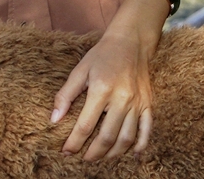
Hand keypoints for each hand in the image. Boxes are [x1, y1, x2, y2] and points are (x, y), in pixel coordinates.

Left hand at [51, 0, 164, 160]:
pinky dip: (140, 146)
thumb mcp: (79, 71)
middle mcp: (122, 99)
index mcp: (102, 89)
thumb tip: (54, 119)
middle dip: (94, 152)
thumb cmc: (101, 56)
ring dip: (114, 153)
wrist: (131, 43)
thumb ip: (65, 95)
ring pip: (127, 138)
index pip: (85, 124)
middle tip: (84, 159)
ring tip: (102, 158)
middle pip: (108, 136)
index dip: (75, 141)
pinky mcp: (149, 105)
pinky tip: (131, 155)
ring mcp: (138, 103)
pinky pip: (147, 130)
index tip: (66, 152)